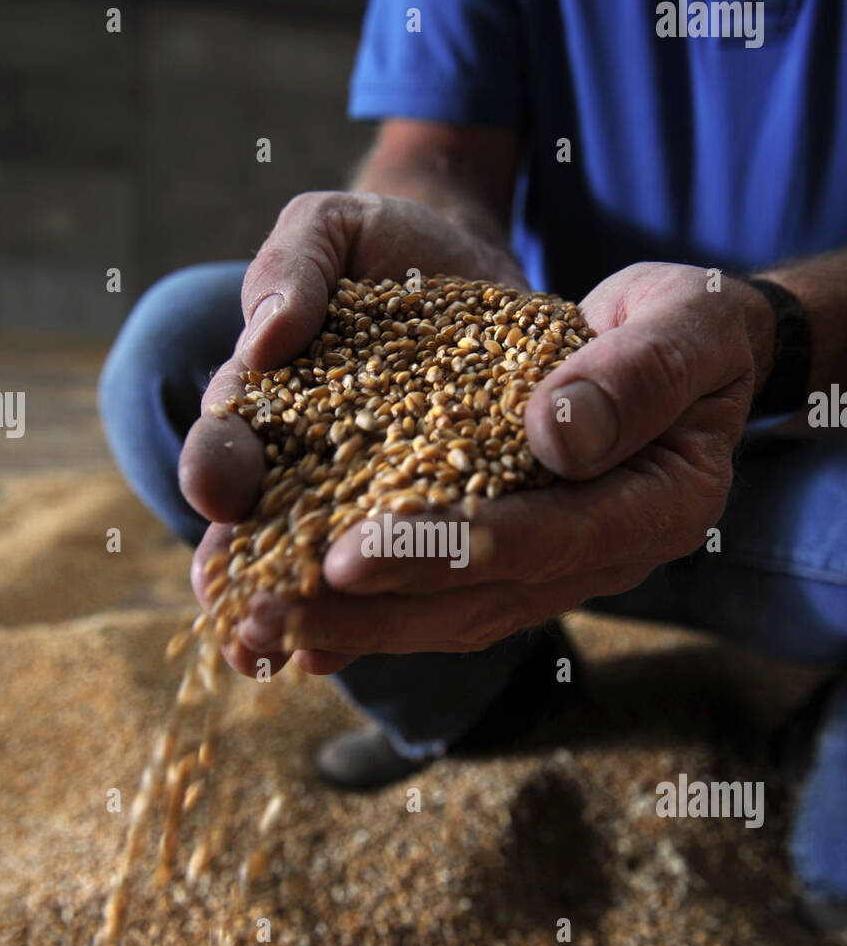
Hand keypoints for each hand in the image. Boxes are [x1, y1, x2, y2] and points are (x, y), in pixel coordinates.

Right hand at [178, 189, 527, 676]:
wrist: (475, 270)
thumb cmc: (387, 249)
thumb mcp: (334, 230)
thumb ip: (293, 266)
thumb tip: (266, 338)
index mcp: (265, 401)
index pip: (229, 439)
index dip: (218, 466)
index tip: (219, 488)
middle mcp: (304, 465)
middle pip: (265, 529)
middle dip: (253, 576)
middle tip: (243, 620)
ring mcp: (365, 502)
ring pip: (325, 569)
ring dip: (305, 616)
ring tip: (291, 654)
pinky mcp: (430, 522)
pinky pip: (400, 578)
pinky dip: (375, 614)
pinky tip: (346, 656)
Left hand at [236, 261, 773, 667]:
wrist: (678, 344)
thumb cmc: (682, 319)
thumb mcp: (683, 317)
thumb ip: (638, 371)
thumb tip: (554, 439)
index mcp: (661, 504)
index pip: (549, 537)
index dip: (449, 549)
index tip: (350, 557)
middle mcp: (606, 555)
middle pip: (483, 598)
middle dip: (372, 608)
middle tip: (273, 612)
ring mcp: (558, 567)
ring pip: (452, 614)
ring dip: (354, 625)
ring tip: (261, 627)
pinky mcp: (515, 560)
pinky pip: (442, 599)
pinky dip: (371, 612)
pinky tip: (298, 627)